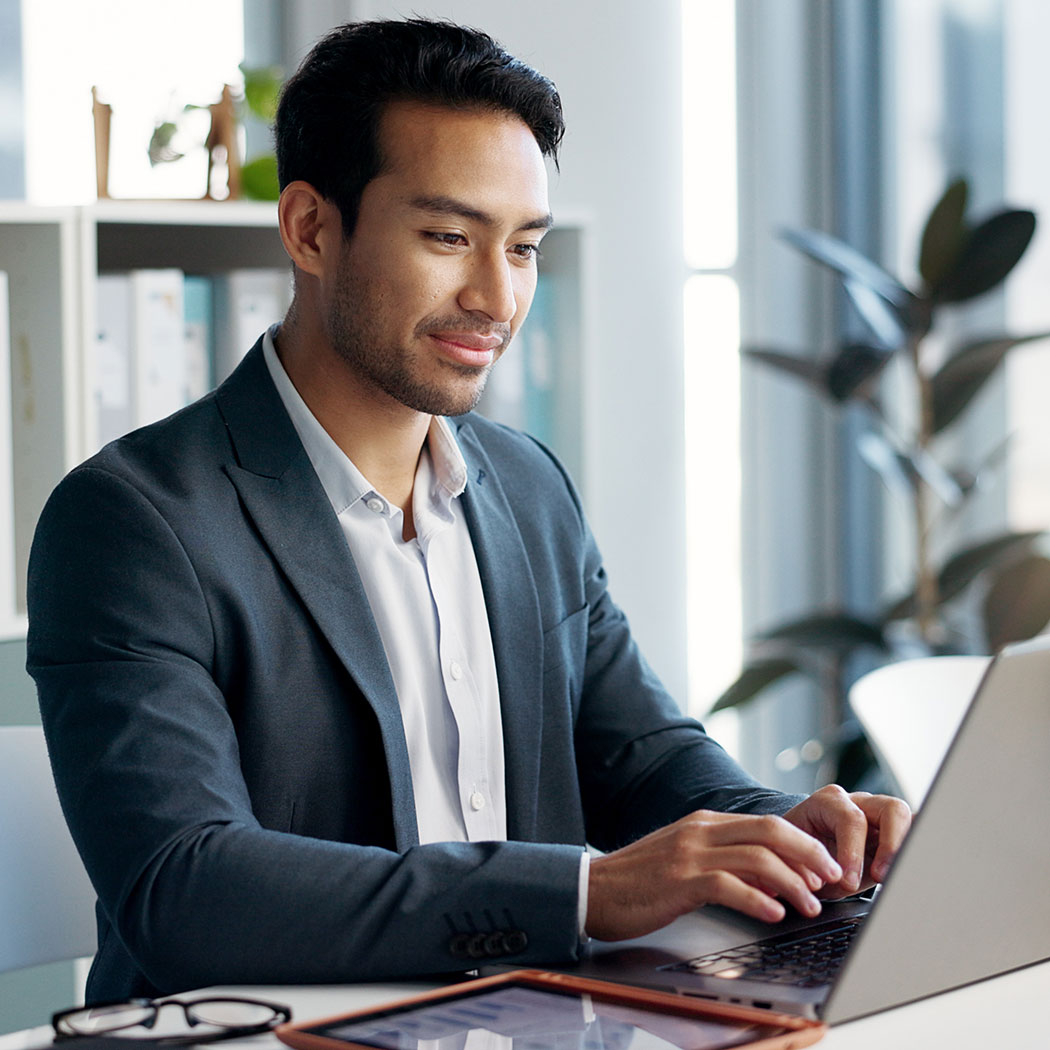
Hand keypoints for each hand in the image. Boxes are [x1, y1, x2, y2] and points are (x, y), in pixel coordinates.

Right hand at [585, 809, 843, 941]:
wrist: (593, 889)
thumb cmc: (641, 880)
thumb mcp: (686, 859)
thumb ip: (725, 861)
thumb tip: (771, 878)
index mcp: (705, 823)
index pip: (767, 823)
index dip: (803, 844)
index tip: (825, 867)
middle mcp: (701, 830)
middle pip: (770, 830)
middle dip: (809, 854)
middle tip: (831, 879)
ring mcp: (689, 853)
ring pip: (757, 857)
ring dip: (792, 883)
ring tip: (809, 905)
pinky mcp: (680, 879)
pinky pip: (728, 885)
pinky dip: (757, 899)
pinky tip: (773, 914)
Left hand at [783, 785, 911, 897]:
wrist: (797, 849)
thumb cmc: (796, 852)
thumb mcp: (795, 858)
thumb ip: (809, 868)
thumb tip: (830, 881)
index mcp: (828, 802)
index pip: (851, 819)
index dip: (853, 852)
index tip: (848, 881)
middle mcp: (858, 803)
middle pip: (892, 809)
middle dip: (891, 845)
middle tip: (880, 877)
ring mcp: (879, 815)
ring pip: (910, 820)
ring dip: (905, 850)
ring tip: (894, 878)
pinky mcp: (893, 833)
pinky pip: (914, 834)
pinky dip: (914, 852)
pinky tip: (909, 873)